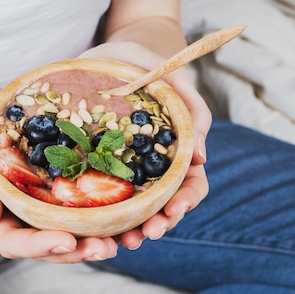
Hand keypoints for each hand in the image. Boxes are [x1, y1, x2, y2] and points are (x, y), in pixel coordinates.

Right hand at [0, 85, 118, 262]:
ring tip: (128, 237)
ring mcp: (44, 201)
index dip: (41, 246)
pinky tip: (131, 207)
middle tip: (108, 247)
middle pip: (50, 245)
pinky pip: (85, 202)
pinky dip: (108, 210)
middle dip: (79, 250)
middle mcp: (23, 214)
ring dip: (99, 237)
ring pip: (73, 230)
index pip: (14, 242)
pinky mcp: (62, 184)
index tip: (68, 240)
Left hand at [80, 42, 210, 248]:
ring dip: (129, 228)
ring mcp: (124, 167)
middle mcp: (152, 166)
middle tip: (142, 237)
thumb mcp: (174, 79)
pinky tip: (91, 225)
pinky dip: (100, 212)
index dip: (185, 201)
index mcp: (177, 151)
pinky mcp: (96, 163)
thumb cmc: (151, 62)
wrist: (115, 51)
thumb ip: (193, 112)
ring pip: (132, 207)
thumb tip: (202, 158)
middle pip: (162, 205)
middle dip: (157, 224)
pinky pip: (98, 192)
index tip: (173, 211)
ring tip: (120, 242)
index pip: (190, 184)